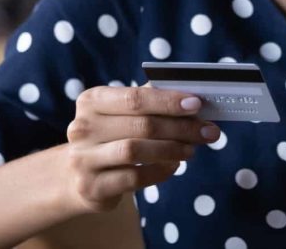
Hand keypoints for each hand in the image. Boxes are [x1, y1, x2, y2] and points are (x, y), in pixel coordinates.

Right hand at [62, 83, 220, 212]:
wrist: (78, 175)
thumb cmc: (111, 136)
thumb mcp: (122, 113)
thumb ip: (151, 101)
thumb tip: (192, 99)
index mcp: (91, 101)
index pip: (135, 98)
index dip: (168, 101)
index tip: (197, 104)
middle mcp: (83, 128)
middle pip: (141, 125)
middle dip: (180, 128)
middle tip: (208, 131)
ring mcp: (84, 159)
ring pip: (136, 150)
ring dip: (172, 149)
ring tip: (192, 149)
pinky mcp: (92, 187)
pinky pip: (135, 178)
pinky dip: (160, 171)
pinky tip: (173, 165)